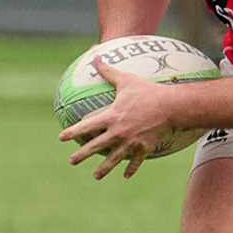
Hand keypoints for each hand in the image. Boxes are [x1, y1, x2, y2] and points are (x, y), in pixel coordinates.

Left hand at [57, 60, 174, 180]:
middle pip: (96, 147)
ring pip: (113, 159)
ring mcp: (130, 143)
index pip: (86, 126)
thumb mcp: (126, 79)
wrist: (171, 107)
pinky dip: (131, 169)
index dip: (72, 132)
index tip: (61, 138)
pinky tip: (126, 175)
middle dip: (82, 155)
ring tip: (96, 175)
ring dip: (104, 168)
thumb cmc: (147, 92)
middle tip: (72, 161)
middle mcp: (118, 133)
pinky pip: (135, 162)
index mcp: (111, 117)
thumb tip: (96, 56)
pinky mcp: (144, 148)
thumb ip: (108, 71)